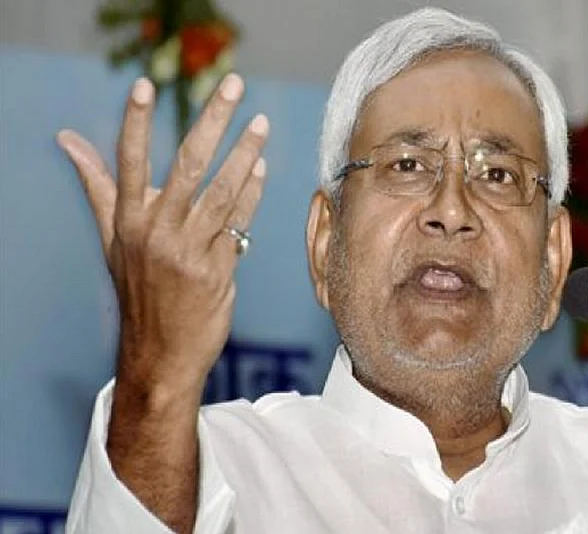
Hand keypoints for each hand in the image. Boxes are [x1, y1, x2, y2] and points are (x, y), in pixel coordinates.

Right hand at [57, 73, 267, 399]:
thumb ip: (97, 186)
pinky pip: (238, 223)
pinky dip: (251, 196)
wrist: (160, 352)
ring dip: (244, 154)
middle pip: (186, 165)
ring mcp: (187, 252)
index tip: (145, 83)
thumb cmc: (139, 288)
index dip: (134, 121)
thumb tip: (68, 139)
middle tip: (233, 85)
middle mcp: (155, 233)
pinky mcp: (217, 270)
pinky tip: (261, 171)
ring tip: (260, 124)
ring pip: (221, 192)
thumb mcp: (113, 239)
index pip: (127, 162)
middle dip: (212, 121)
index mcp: (127, 222)